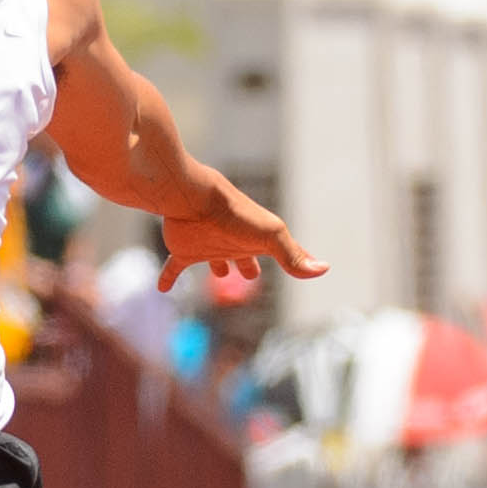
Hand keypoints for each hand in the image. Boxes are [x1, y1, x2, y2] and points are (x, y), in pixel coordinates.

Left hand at [153, 172, 325, 293]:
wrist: (193, 197)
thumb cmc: (235, 214)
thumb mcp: (270, 236)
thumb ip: (294, 256)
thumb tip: (325, 269)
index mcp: (255, 240)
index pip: (277, 253)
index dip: (290, 260)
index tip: (305, 267)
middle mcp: (232, 243)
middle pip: (243, 256)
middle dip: (248, 264)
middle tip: (251, 275)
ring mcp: (207, 246)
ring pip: (214, 259)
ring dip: (217, 266)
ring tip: (219, 274)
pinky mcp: (183, 251)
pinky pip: (174, 268)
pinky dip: (168, 278)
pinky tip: (161, 289)